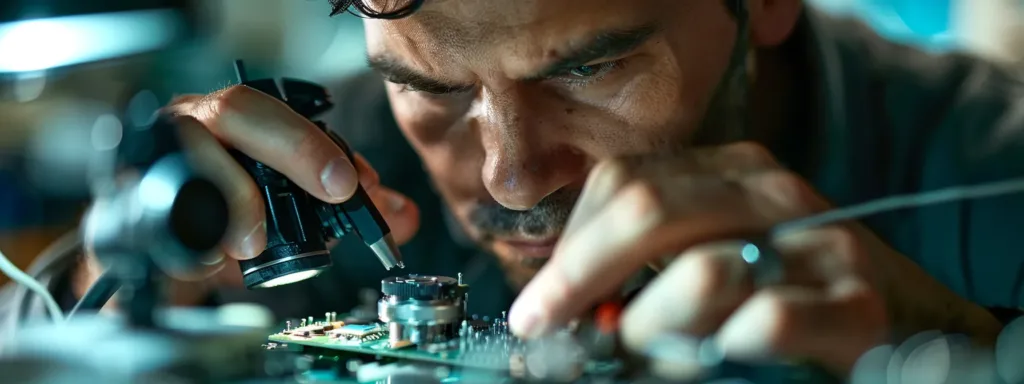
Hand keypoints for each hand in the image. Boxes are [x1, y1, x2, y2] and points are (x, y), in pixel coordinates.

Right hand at [78, 85, 420, 298]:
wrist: (165, 253)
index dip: (316, 143)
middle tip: (330, 194)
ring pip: (189, 146)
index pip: (278, 109)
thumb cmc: (231, 216)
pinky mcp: (129, 197)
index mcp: (239, 119)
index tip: (351, 183)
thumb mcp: (294, 211)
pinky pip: (152, 204)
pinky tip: (210, 258)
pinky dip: (188, 237)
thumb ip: (348, 207)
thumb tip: (402, 215)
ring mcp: (158, 154)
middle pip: (235, 110)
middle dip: (292, 149)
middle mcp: (195, 123)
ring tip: (254, 240)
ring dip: (234, 196)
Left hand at [507, 142, 1002, 376]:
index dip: (568, 246)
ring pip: (699, 270)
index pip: (622, 183)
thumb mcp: (713, 259)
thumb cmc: (792, 298)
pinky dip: (726, 349)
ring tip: (653, 353)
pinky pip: (764, 322)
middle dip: (582, 276)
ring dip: (653, 326)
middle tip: (550, 328)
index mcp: (729, 172)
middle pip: (646, 209)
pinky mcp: (858, 306)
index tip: (537, 304)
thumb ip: (646, 266)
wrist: (912, 332)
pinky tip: (726, 357)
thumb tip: (558, 301)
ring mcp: (819, 244)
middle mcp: (772, 192)